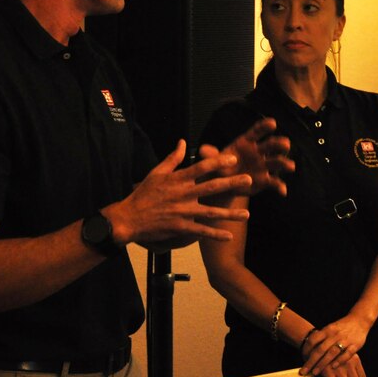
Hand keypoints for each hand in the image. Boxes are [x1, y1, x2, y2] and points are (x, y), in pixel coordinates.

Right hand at [110, 140, 252, 249]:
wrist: (129, 218)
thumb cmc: (143, 194)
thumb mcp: (157, 172)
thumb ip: (173, 158)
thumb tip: (183, 142)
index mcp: (178, 179)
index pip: (202, 167)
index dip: (218, 163)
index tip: (233, 160)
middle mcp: (183, 194)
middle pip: (212, 187)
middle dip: (231, 183)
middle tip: (248, 180)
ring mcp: (183, 211)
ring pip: (211, 212)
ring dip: (230, 213)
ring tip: (246, 214)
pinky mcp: (181, 226)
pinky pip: (201, 230)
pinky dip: (215, 234)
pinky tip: (228, 235)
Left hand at [204, 117, 293, 196]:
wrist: (224, 183)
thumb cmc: (220, 166)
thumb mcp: (214, 161)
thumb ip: (211, 155)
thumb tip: (202, 150)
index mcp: (246, 142)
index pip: (257, 131)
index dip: (265, 127)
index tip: (272, 123)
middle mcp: (258, 151)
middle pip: (271, 145)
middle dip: (279, 144)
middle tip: (286, 144)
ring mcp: (264, 166)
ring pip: (277, 162)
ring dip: (285, 163)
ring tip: (290, 166)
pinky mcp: (265, 180)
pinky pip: (274, 182)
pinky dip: (280, 187)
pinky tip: (283, 191)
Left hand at [299, 314, 371, 376]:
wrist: (359, 320)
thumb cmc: (342, 327)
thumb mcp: (330, 328)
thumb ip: (321, 338)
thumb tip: (308, 351)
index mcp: (327, 330)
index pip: (313, 340)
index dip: (306, 350)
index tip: (302, 359)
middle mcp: (334, 335)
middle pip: (320, 349)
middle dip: (311, 361)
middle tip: (304, 371)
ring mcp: (345, 340)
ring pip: (332, 353)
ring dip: (323, 363)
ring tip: (315, 373)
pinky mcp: (355, 345)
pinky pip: (347, 354)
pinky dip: (340, 361)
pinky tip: (333, 368)